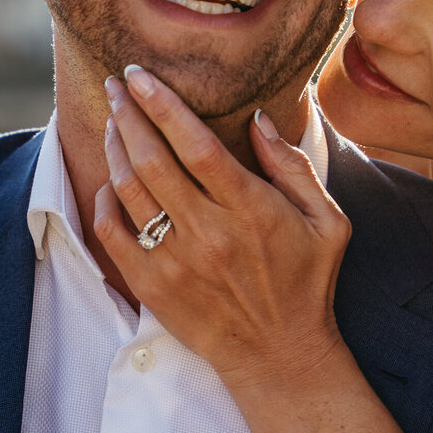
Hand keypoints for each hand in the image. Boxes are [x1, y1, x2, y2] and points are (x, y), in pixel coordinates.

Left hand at [93, 65, 350, 390]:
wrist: (279, 355)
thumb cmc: (307, 283)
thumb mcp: (327, 222)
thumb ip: (294, 166)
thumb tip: (258, 119)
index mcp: (251, 210)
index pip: (195, 144)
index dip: (163, 105)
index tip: (140, 77)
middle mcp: (208, 233)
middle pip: (152, 160)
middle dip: (128, 114)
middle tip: (116, 86)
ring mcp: (175, 262)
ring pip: (128, 191)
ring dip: (115, 148)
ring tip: (113, 123)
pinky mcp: (153, 286)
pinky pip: (112, 232)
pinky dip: (105, 200)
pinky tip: (112, 180)